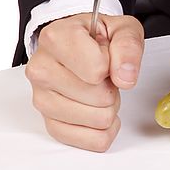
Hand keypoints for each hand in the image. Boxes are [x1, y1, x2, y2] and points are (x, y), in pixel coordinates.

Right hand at [24, 13, 144, 151]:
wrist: (78, 44)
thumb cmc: (99, 37)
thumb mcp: (122, 28)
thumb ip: (128, 46)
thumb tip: (125, 77)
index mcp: (56, 38)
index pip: (96, 69)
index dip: (112, 65)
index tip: (106, 57)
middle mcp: (41, 69)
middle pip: (99, 97)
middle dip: (113, 88)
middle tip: (105, 76)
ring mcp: (41, 98)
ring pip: (96, 120)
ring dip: (109, 108)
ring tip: (100, 89)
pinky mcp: (49, 122)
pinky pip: (87, 141)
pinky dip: (103, 131)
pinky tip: (100, 112)